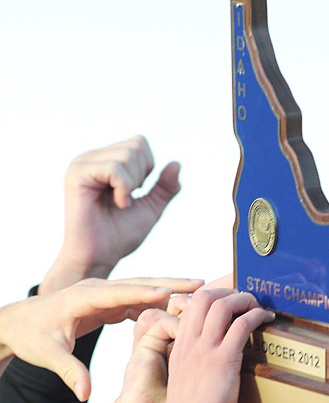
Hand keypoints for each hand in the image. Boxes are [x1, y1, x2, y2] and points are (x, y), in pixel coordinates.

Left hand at [0, 277, 201, 400]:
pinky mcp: (108, 302)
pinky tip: (180, 309)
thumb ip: (70, 372)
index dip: (145, 293)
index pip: (119, 293)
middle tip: (201, 283)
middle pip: (139, 284)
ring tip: (201, 294)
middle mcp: (97, 290)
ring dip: (171, 290)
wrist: (20, 323)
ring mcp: (104, 294)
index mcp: (83, 297)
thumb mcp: (49, 355)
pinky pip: (138, 300)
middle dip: (171, 283)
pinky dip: (158, 302)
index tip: (171, 293)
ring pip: (143, 289)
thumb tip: (86, 394)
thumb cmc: (32, 337)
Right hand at [41, 136, 181, 291]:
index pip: (139, 143)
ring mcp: (81, 164)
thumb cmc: (119, 237)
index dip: (148, 169)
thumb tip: (177, 163)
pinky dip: (124, 189)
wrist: (98, 259)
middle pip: (137, 145)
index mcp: (105, 161)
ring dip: (132, 185)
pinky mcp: (77, 174)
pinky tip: (117, 204)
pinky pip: (114, 168)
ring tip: (120, 204)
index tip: (133, 194)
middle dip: (141, 177)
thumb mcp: (150, 208)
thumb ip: (164, 187)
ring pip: (127, 155)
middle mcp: (91, 158)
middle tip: (125, 201)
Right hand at [161, 289, 274, 402]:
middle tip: (245, 299)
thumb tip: (229, 373)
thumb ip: (202, 369)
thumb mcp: (187, 383)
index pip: (191, 306)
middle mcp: (189, 342)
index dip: (212, 297)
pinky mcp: (223, 360)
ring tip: (257, 305)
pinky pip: (242, 324)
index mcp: (179, 346)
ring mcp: (205, 349)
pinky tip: (266, 319)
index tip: (228, 301)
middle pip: (205, 296)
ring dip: (244, 299)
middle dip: (228, 291)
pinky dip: (256, 315)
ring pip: (223, 304)